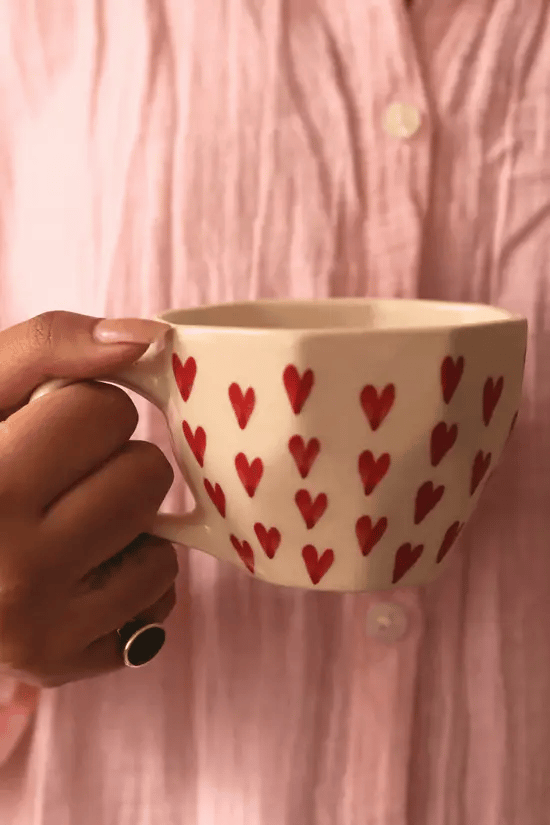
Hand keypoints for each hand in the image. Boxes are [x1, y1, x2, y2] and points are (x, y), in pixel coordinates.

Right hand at [0, 311, 176, 686]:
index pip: (104, 410)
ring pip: (163, 542)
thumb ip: (48, 345)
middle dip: (113, 462)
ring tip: (66, 521)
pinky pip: (158, 600)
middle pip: (145, 474)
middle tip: (60, 477)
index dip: (84, 409)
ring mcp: (37, 629)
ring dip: (128, 521)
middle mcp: (7, 569)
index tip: (50, 428)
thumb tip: (148, 338)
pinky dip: (129, 577)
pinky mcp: (62, 665)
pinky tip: (78, 571)